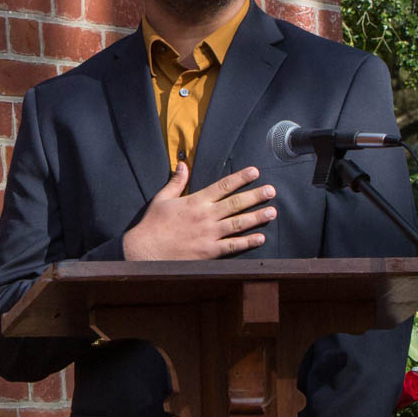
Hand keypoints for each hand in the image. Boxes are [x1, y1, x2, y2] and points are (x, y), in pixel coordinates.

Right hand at [122, 163, 275, 260]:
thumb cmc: (153, 225)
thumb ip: (176, 182)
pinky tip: (260, 238)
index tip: (255, 172)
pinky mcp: (209, 251)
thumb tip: (182, 165)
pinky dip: (248, 242)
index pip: (223, 186)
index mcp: (195, 201)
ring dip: (257, 217)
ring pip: (239, 223)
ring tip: (272, 211)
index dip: (241, 178)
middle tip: (272, 190)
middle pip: (236, 203)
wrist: (145, 251)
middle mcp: (206, 216)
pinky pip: (233, 246)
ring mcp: (209, 234)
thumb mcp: (162, 199)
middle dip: (256, 195)